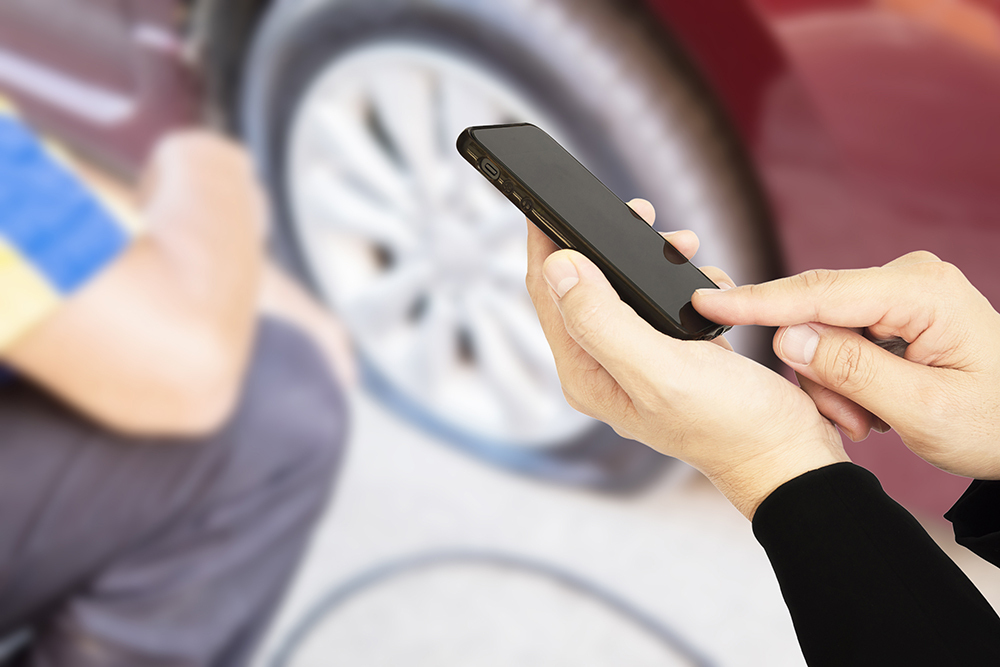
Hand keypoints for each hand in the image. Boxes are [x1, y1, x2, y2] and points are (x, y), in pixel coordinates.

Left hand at [526, 200, 847, 518]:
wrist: (787, 454)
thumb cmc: (730, 425)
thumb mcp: (661, 370)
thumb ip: (604, 321)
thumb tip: (559, 267)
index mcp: (585, 372)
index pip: (548, 293)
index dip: (546, 242)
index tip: (552, 199)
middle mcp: (602, 366)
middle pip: (582, 284)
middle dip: (609, 243)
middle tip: (644, 215)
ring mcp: (635, 360)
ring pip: (624, 288)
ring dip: (651, 259)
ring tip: (685, 246)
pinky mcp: (669, 354)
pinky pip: (659, 300)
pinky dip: (680, 282)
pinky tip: (706, 283)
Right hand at [693, 251, 999, 479]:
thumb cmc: (997, 423)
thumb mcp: (924, 410)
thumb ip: (850, 370)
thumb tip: (785, 336)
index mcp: (921, 292)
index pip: (819, 292)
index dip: (757, 301)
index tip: (705, 303)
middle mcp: (907, 279)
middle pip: (816, 316)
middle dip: (820, 373)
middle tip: (858, 425)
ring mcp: (899, 292)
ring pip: (822, 333)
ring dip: (834, 384)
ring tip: (875, 421)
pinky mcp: (892, 310)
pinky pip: (839, 339)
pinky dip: (845, 378)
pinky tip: (876, 404)